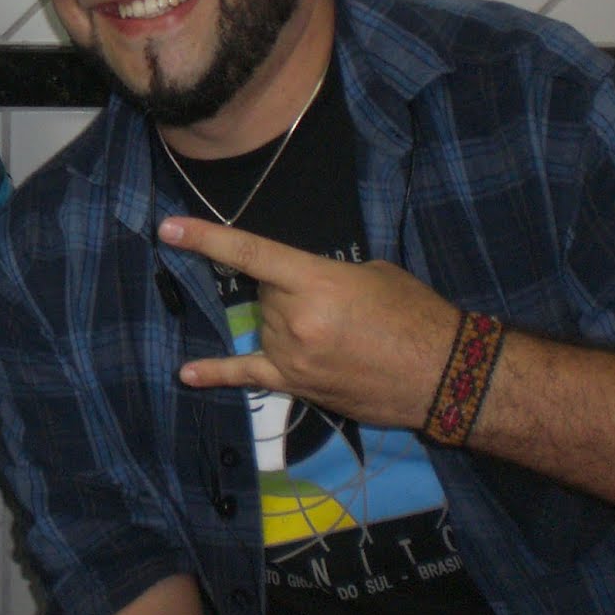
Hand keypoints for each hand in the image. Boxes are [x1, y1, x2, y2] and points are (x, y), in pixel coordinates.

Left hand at [159, 216, 459, 428]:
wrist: (446, 372)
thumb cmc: (415, 313)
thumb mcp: (370, 274)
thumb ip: (321, 274)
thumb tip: (295, 283)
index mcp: (314, 281)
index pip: (249, 253)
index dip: (206, 238)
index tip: (169, 229)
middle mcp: (294, 319)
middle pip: (263, 292)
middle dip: (288, 291)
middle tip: (335, 306)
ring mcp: (292, 355)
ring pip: (264, 325)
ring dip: (287, 323)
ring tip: (338, 335)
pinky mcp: (297, 385)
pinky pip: (248, 376)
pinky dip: (217, 373)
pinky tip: (187, 373)